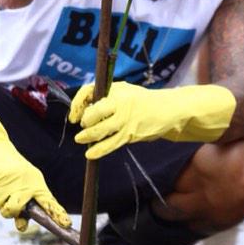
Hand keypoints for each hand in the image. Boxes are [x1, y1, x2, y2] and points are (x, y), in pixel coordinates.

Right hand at [0, 71, 69, 230]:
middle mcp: (24, 182)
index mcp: (36, 183)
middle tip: (6, 201)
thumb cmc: (11, 169)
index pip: (48, 201)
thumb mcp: (22, 185)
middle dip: (8, 210)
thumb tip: (21, 227)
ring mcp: (7, 181)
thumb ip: (24, 206)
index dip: (57, 214)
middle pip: (14, 210)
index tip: (66, 224)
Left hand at [69, 81, 235, 159]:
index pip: (88, 92)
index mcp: (116, 90)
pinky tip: (90, 154)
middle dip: (84, 122)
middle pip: (92, 113)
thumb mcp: (124, 91)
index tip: (74, 114)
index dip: (77, 103)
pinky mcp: (130, 134)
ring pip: (99, 130)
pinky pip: (110, 144)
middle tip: (83, 125)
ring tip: (81, 140)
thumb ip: (106, 97)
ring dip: (87, 137)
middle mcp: (119, 103)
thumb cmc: (142, 100)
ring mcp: (125, 120)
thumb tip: (84, 107)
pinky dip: (98, 150)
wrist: (169, 110)